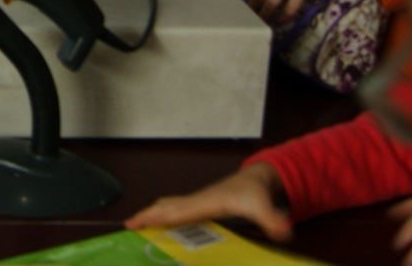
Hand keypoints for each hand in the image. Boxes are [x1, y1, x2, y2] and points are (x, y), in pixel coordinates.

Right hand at [125, 163, 291, 242]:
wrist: (256, 179)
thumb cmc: (255, 192)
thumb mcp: (265, 208)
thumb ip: (273, 221)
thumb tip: (284, 232)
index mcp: (207, 202)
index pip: (177, 210)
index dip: (157, 216)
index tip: (137, 221)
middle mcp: (197, 200)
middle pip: (166, 206)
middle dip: (146, 215)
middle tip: (127, 226)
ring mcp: (196, 202)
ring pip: (168, 206)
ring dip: (151, 214)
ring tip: (135, 226)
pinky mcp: (198, 206)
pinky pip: (174, 209)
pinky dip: (161, 215)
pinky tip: (156, 226)